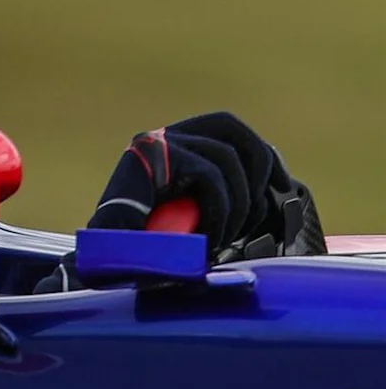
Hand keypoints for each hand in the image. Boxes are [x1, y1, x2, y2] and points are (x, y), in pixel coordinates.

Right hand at [87, 112, 322, 261]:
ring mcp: (156, 144)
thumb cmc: (150, 245)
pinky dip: (221, 210)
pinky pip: (209, 177)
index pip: (227, 128)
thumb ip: (219, 193)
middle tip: (259, 209)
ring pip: (225, 158)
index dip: (261, 153)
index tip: (282, 184)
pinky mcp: (154, 158)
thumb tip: (274, 187)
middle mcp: (161, 136)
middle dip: (258, 166)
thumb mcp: (191, 211)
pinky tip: (210, 235)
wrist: (106, 260)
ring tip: (225, 235)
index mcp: (171, 144)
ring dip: (237, 204)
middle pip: (230, 130)